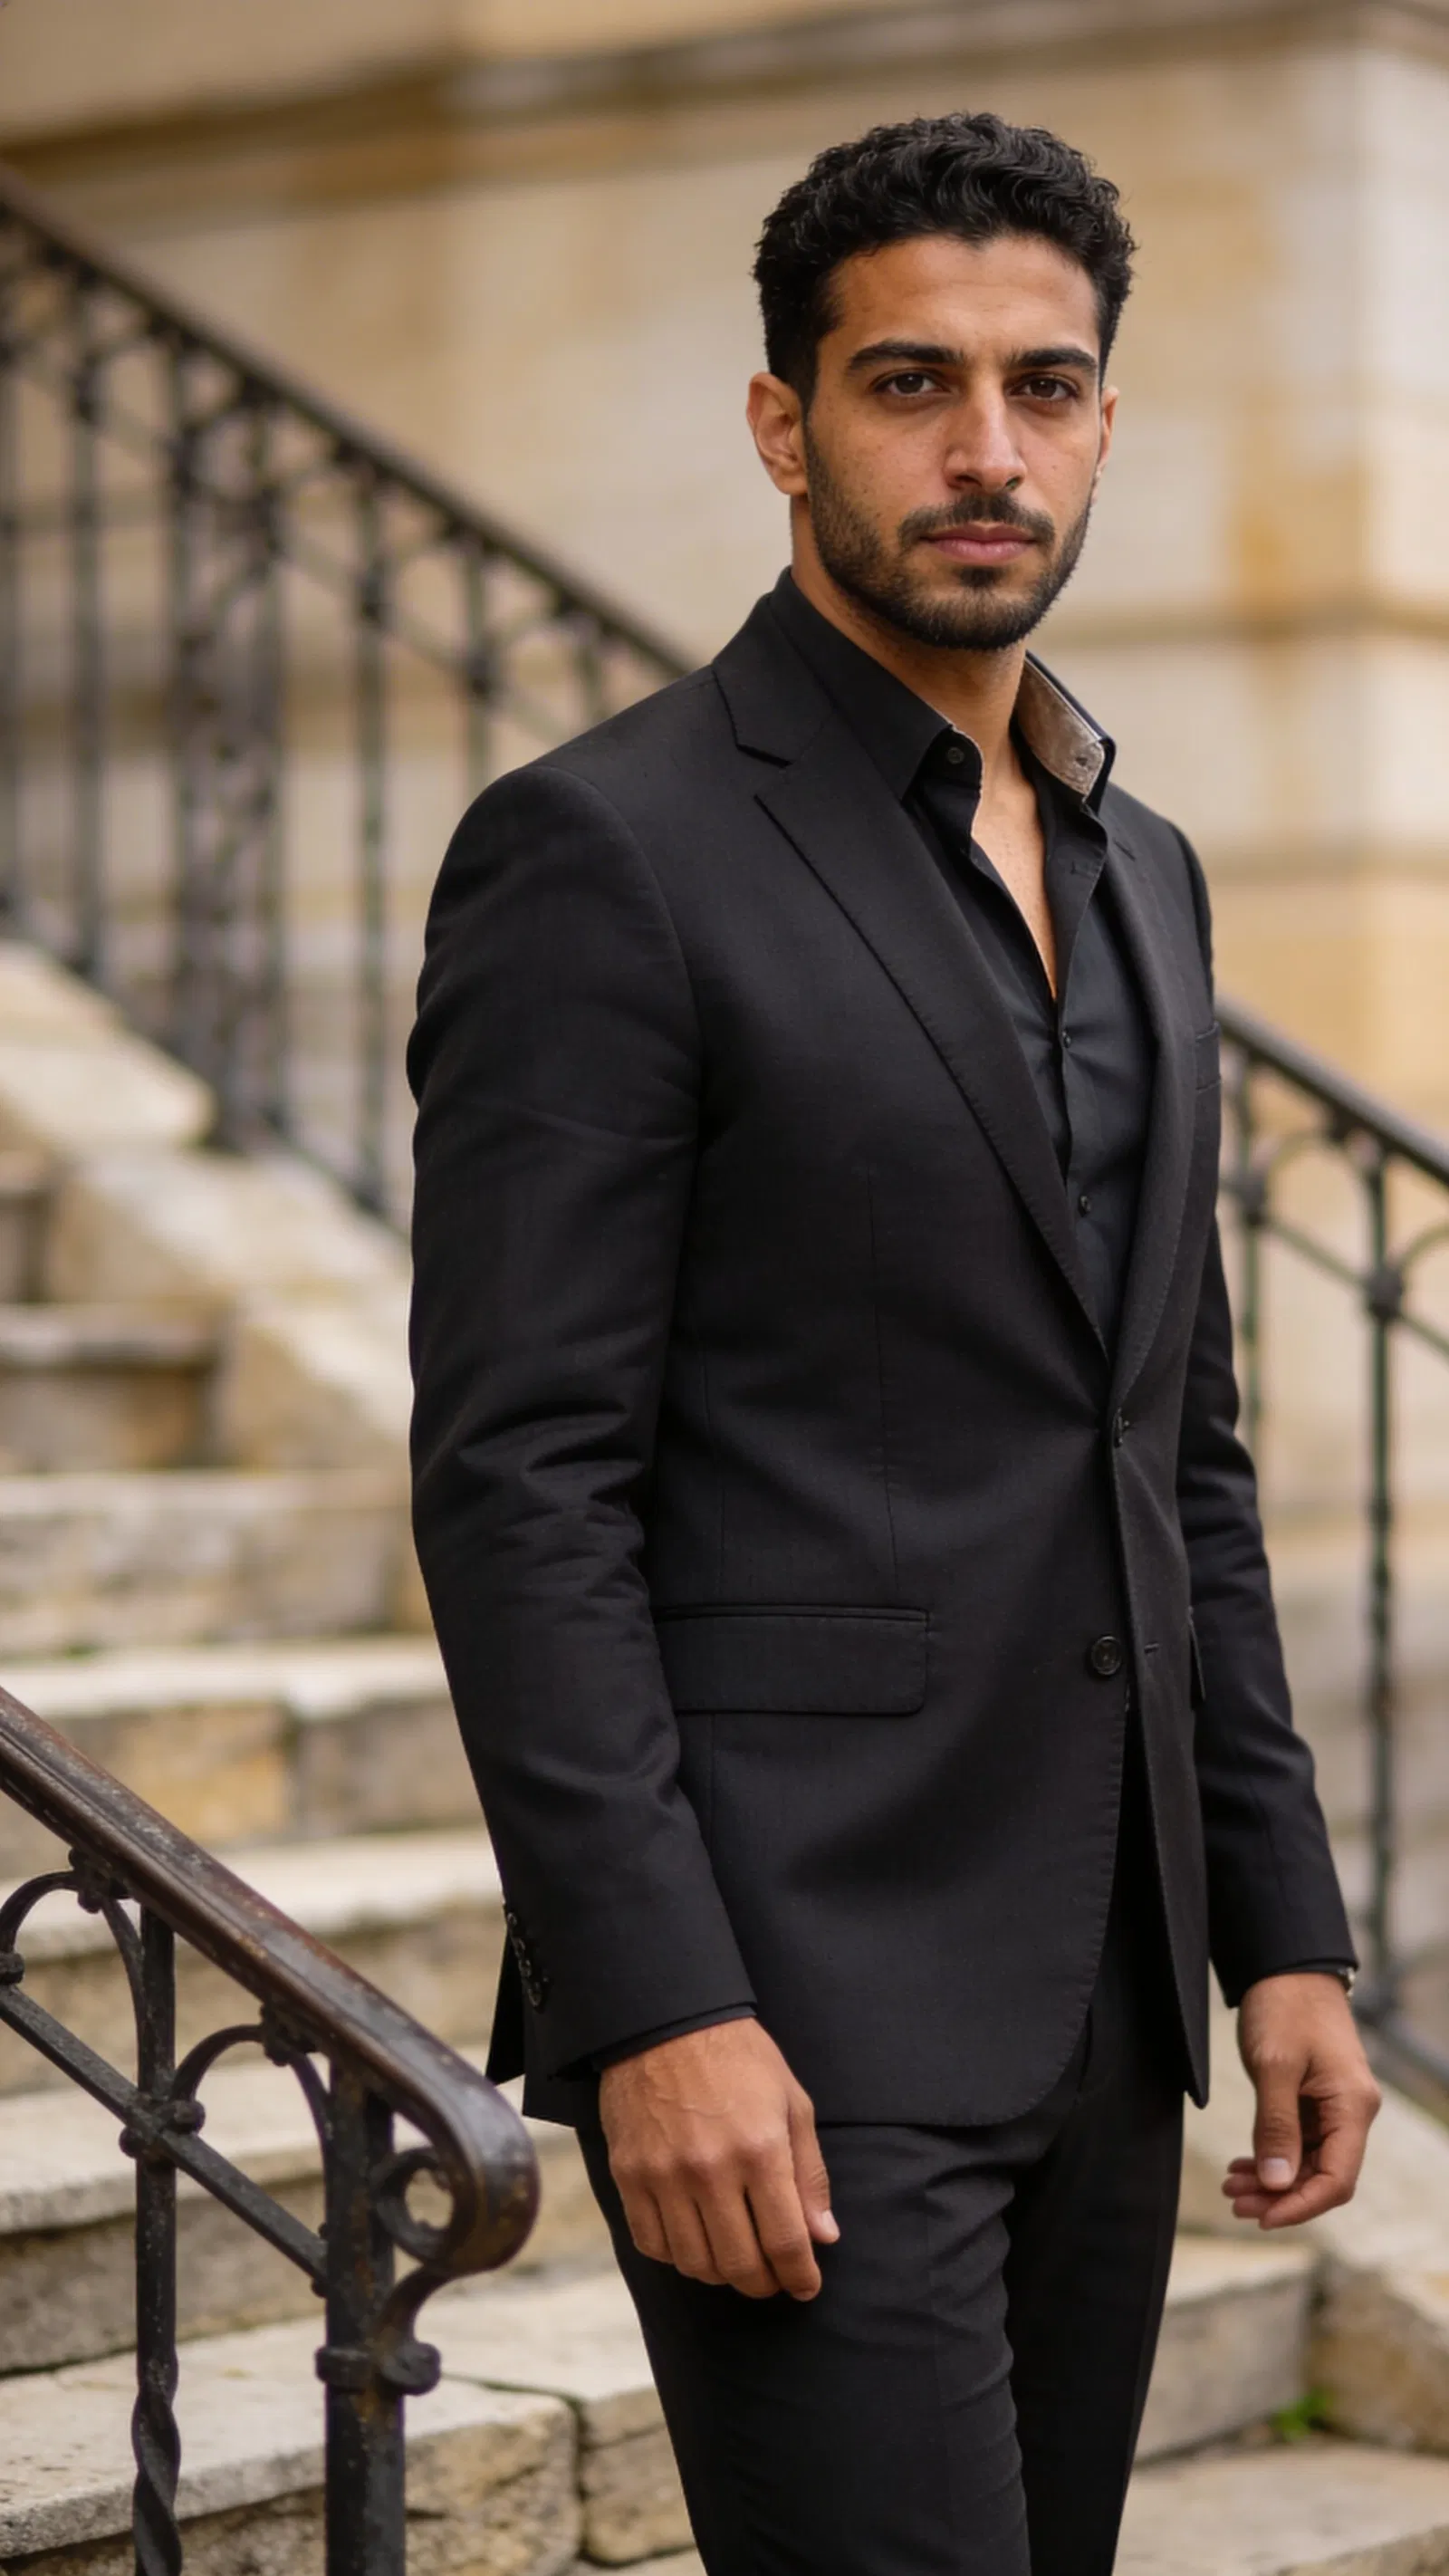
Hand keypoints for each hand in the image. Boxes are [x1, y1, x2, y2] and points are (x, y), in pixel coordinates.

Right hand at [599, 2019, 837, 2299]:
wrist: (666, 2022)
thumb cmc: (739, 2059)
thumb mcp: (792, 2103)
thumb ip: (809, 2174)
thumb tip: (824, 2236)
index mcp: (760, 2150)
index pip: (786, 2242)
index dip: (800, 2276)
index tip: (806, 2286)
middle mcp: (711, 2171)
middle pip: (740, 2265)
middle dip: (764, 2284)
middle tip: (773, 2279)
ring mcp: (664, 2176)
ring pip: (695, 2263)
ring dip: (721, 2274)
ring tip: (735, 2259)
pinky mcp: (629, 2176)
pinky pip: (653, 2243)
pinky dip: (678, 2256)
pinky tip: (695, 2240)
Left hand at [1223, 1972, 1379, 2228]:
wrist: (1287, 1967)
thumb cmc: (1285, 2007)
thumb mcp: (1274, 2066)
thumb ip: (1277, 2127)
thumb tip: (1277, 2184)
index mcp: (1352, 2107)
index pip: (1337, 2180)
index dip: (1300, 2206)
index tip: (1262, 2216)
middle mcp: (1350, 2113)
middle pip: (1322, 2177)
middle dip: (1279, 2196)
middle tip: (1233, 2201)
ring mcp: (1333, 2108)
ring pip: (1307, 2164)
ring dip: (1272, 2180)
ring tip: (1231, 2187)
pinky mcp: (1314, 2101)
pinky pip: (1298, 2143)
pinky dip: (1271, 2157)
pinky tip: (1242, 2165)